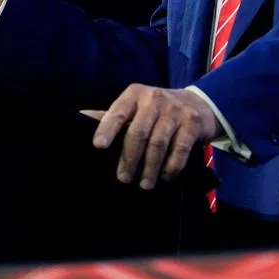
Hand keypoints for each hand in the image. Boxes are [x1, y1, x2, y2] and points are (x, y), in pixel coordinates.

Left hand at [82, 84, 222, 189]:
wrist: (197, 104)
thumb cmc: (156, 109)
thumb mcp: (134, 106)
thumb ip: (111, 115)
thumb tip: (80, 118)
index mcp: (134, 94)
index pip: (117, 112)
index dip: (107, 129)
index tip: (98, 146)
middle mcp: (154, 98)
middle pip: (137, 132)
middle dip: (129, 159)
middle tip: (123, 179)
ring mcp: (175, 110)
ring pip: (158, 143)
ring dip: (150, 168)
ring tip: (144, 184)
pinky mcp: (192, 122)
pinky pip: (180, 148)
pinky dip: (171, 166)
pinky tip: (165, 176)